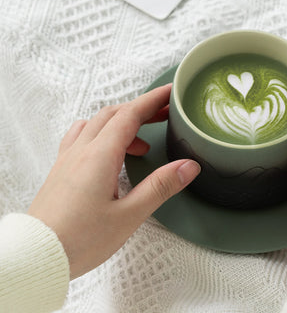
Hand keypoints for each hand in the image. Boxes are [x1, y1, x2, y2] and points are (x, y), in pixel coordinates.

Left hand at [28, 84, 199, 279]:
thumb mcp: (129, 216)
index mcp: (100, 156)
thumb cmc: (79, 240)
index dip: (153, 100)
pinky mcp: (62, 168)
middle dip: (142, 109)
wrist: (37, 255)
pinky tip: (108, 149)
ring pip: (97, 122)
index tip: (169, 92)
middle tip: (164, 113)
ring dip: (122, 121)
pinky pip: (82, 135)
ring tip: (142, 141)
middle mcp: (82, 150)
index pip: (130, 115)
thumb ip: (160, 187)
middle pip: (115, 114)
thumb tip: (187, 167)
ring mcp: (68, 157)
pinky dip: (101, 132)